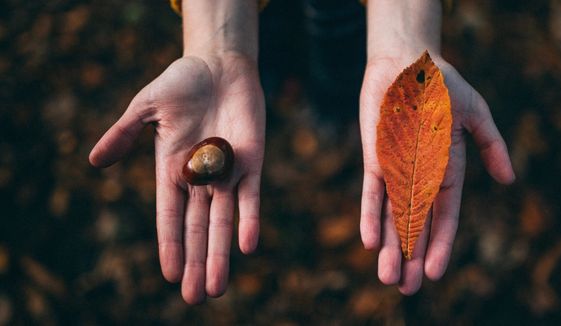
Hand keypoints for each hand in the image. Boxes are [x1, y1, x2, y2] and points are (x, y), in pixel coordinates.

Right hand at [89, 54, 264, 303]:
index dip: (170, 245)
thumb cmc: (181, 83)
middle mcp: (200, 178)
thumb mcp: (146, 108)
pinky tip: (246, 247)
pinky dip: (249, 220)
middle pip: (198, 228)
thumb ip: (124, 134)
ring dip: (220, 254)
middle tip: (194, 297)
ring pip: (223, 221)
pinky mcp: (252, 162)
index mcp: (172, 170)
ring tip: (216, 287)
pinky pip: (251, 196)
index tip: (169, 275)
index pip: (170, 216)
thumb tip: (93, 161)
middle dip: (196, 261)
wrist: (219, 65)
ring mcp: (227, 173)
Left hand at [359, 55, 514, 294]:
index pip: (444, 215)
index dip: (441, 244)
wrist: (406, 62)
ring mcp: (395, 169)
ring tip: (388, 278)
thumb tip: (509, 179)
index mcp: (446, 170)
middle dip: (412, 256)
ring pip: (392, 216)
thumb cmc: (442, 86)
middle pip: (415, 224)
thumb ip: (492, 146)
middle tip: (406, 289)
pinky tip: (370, 241)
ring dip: (390, 246)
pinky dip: (370, 215)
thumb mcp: (476, 115)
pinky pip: (372, 192)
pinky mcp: (374, 159)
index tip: (435, 273)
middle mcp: (418, 176)